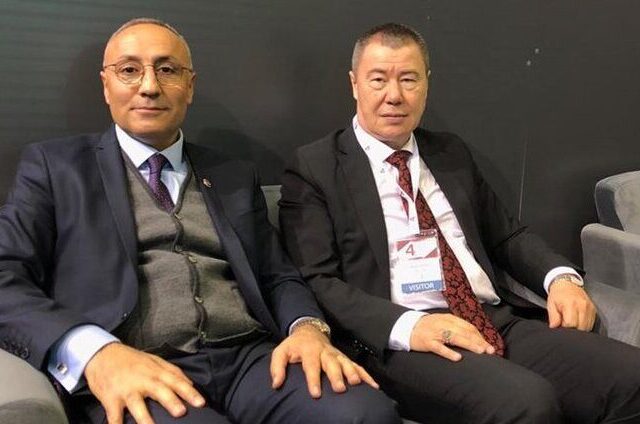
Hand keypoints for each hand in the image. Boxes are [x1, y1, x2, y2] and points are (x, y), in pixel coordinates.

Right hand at [84, 342, 205, 423]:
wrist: (102, 354)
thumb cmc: (131, 360)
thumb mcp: (154, 360)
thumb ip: (172, 371)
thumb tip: (191, 384)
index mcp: (155, 371)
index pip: (176, 381)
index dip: (189, 392)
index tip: (201, 402)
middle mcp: (142, 380)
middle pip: (159, 391)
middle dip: (171, 401)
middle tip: (181, 412)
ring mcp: (126, 390)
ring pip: (137, 406)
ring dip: (145, 418)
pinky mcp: (111, 399)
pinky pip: (114, 415)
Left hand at [270, 324, 378, 398]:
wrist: (309, 330)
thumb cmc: (294, 345)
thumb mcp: (281, 352)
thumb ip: (277, 367)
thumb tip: (276, 384)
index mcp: (309, 351)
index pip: (311, 366)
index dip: (313, 380)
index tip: (316, 394)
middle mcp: (325, 353)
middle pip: (332, 364)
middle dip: (337, 376)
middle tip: (340, 389)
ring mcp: (337, 355)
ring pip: (346, 363)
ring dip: (352, 373)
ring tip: (357, 384)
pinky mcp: (344, 358)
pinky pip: (357, 366)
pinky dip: (366, 375)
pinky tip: (374, 386)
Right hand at [409, 313, 494, 360]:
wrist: (406, 327)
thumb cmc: (427, 327)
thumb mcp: (442, 322)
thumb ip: (456, 327)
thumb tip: (473, 337)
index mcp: (448, 318)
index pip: (468, 327)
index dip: (479, 336)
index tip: (488, 345)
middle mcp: (443, 324)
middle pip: (464, 332)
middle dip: (478, 341)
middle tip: (489, 350)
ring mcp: (435, 333)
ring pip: (455, 338)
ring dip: (469, 344)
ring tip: (480, 352)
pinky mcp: (427, 342)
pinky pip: (439, 348)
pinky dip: (449, 353)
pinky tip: (458, 358)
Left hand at [547, 279, 595, 330]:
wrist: (567, 283)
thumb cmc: (558, 294)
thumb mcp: (551, 304)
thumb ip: (553, 317)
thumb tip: (554, 327)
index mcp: (571, 304)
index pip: (571, 324)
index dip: (565, 328)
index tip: (561, 325)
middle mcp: (582, 306)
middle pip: (580, 327)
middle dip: (572, 329)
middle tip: (565, 323)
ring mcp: (590, 308)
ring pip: (587, 327)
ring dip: (579, 328)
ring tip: (571, 321)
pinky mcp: (594, 310)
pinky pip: (591, 323)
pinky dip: (584, 325)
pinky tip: (577, 320)